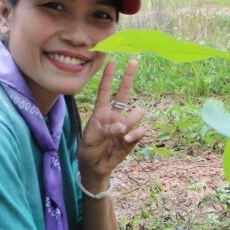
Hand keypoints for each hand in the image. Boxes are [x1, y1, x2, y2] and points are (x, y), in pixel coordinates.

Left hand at [79, 59, 147, 186]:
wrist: (96, 167)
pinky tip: (127, 140)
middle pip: (124, 93)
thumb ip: (106, 130)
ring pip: (137, 113)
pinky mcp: (132, 138)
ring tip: (123, 132)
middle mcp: (115, 115)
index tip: (112, 61)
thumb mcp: (91, 139)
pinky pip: (141, 131)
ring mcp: (125, 126)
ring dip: (132, 120)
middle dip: (128, 77)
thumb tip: (123, 127)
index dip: (109, 77)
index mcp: (101, 112)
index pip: (105, 91)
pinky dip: (136, 135)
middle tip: (134, 61)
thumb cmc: (89, 150)